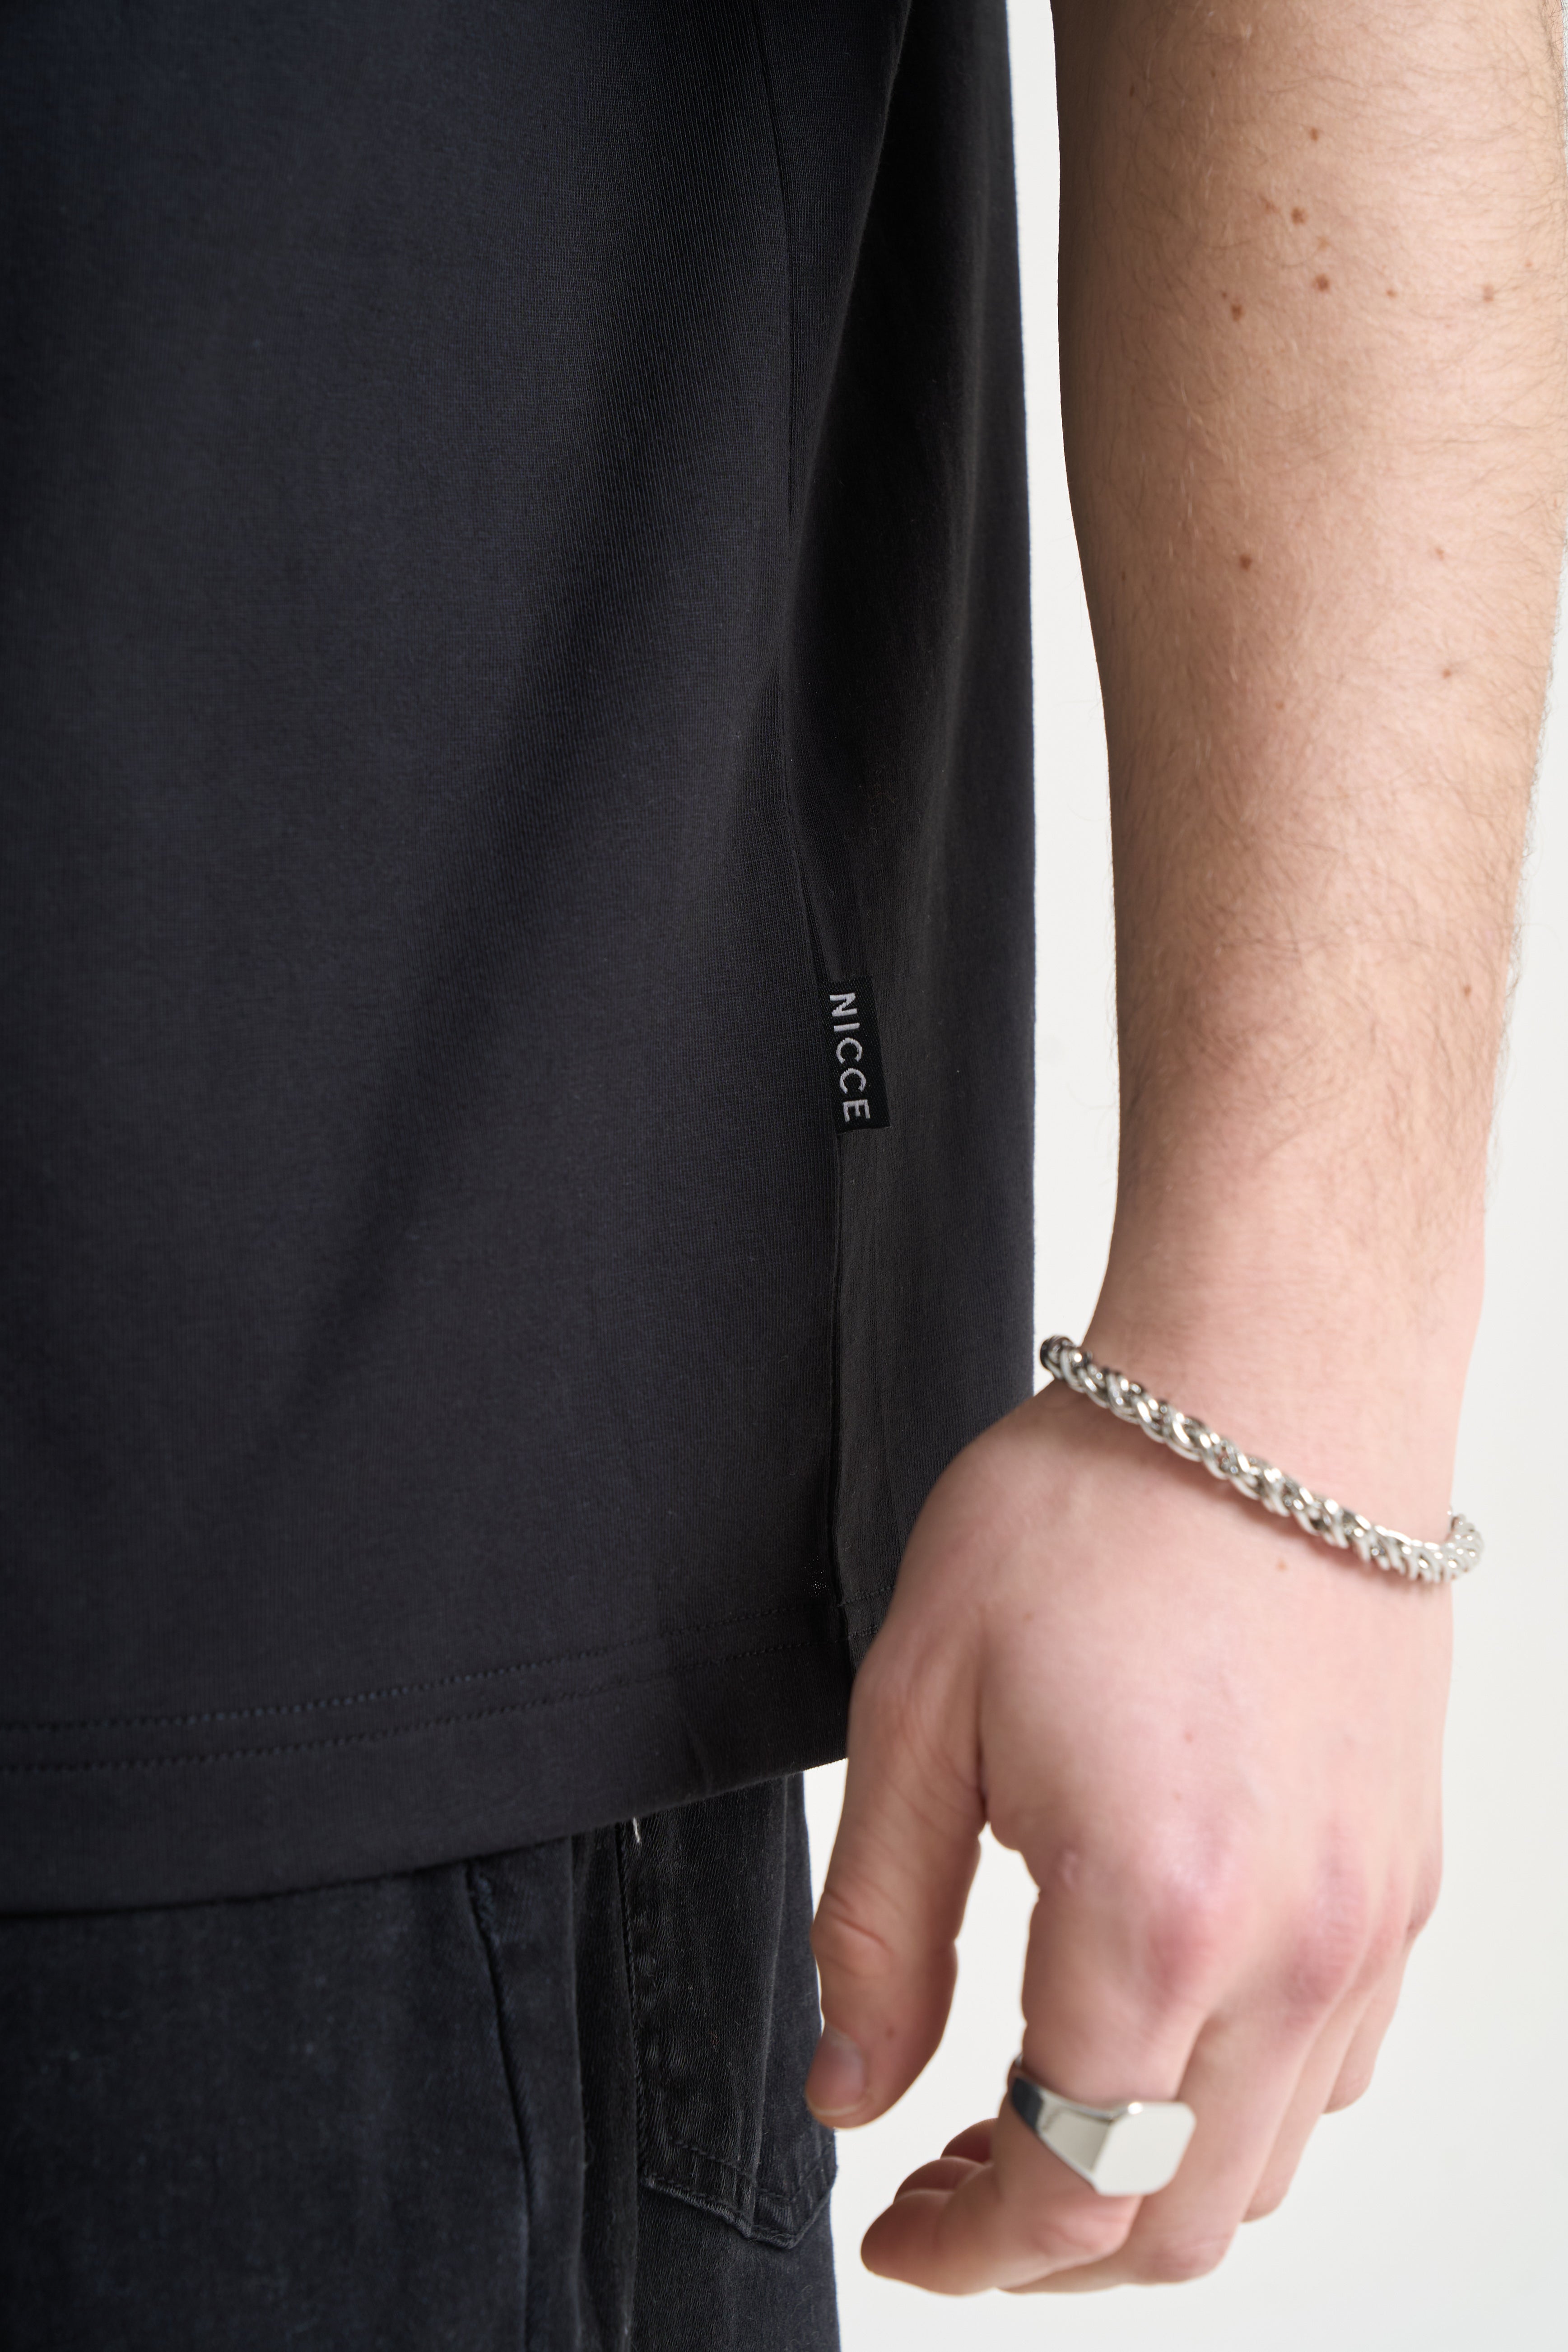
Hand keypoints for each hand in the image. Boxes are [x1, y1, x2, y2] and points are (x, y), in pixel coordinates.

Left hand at [804, 1372, 1450, 2291]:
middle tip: (948, 2186)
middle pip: (1179, 2216)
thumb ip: (879, 1929)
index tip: (899, 2234)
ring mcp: (1365, 1920)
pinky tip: (1151, 2031)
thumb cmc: (1097, 1515)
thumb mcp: (921, 1708)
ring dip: (1145, 2182)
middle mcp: (1289, 1947)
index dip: (969, 2250)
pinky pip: (1333, 2067)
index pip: (1069, 2183)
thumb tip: (850, 2091)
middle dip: (1049, 2244)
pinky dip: (1236, 2107)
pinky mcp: (1399, 1877)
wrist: (1268, 1397)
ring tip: (1037, 2114)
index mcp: (1154, 1915)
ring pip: (1266, 2162)